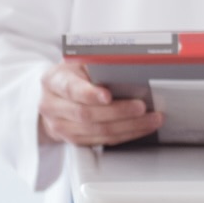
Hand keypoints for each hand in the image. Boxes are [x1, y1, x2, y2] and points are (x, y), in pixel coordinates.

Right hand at [37, 60, 161, 146]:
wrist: (55, 97)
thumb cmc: (73, 74)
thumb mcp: (79, 61)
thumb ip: (96, 64)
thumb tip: (126, 65)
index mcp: (53, 81)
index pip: (70, 89)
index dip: (89, 94)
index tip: (107, 96)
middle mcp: (52, 106)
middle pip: (86, 114)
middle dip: (118, 112)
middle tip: (141, 107)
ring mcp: (60, 126)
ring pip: (97, 131)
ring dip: (128, 127)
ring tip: (150, 119)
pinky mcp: (74, 140)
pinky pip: (102, 141)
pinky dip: (126, 135)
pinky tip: (141, 127)